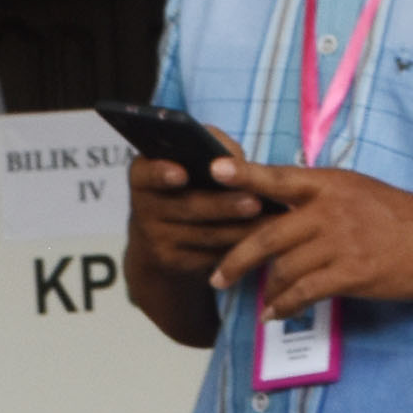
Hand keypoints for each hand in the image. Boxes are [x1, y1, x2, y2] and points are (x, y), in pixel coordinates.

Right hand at [128, 144, 267, 295]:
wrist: (161, 233)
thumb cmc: (187, 184)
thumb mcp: (191, 161)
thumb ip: (212, 150)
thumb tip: (236, 160)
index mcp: (143, 175)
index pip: (146, 174)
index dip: (161, 174)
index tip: (182, 173)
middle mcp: (142, 208)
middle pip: (187, 207)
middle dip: (223, 205)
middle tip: (255, 202)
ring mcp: (155, 239)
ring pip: (204, 234)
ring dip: (239, 229)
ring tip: (270, 221)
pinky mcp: (171, 263)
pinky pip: (208, 256)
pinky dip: (235, 248)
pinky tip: (260, 241)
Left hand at [207, 160, 412, 317]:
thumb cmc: (400, 216)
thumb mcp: (358, 191)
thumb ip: (319, 198)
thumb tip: (280, 212)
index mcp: (330, 184)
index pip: (278, 178)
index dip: (244, 174)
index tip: (215, 170)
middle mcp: (330, 209)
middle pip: (269, 234)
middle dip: (238, 258)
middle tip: (217, 276)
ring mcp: (340, 241)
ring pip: (285, 267)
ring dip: (267, 288)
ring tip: (261, 300)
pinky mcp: (351, 272)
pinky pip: (304, 291)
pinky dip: (284, 305)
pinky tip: (274, 313)